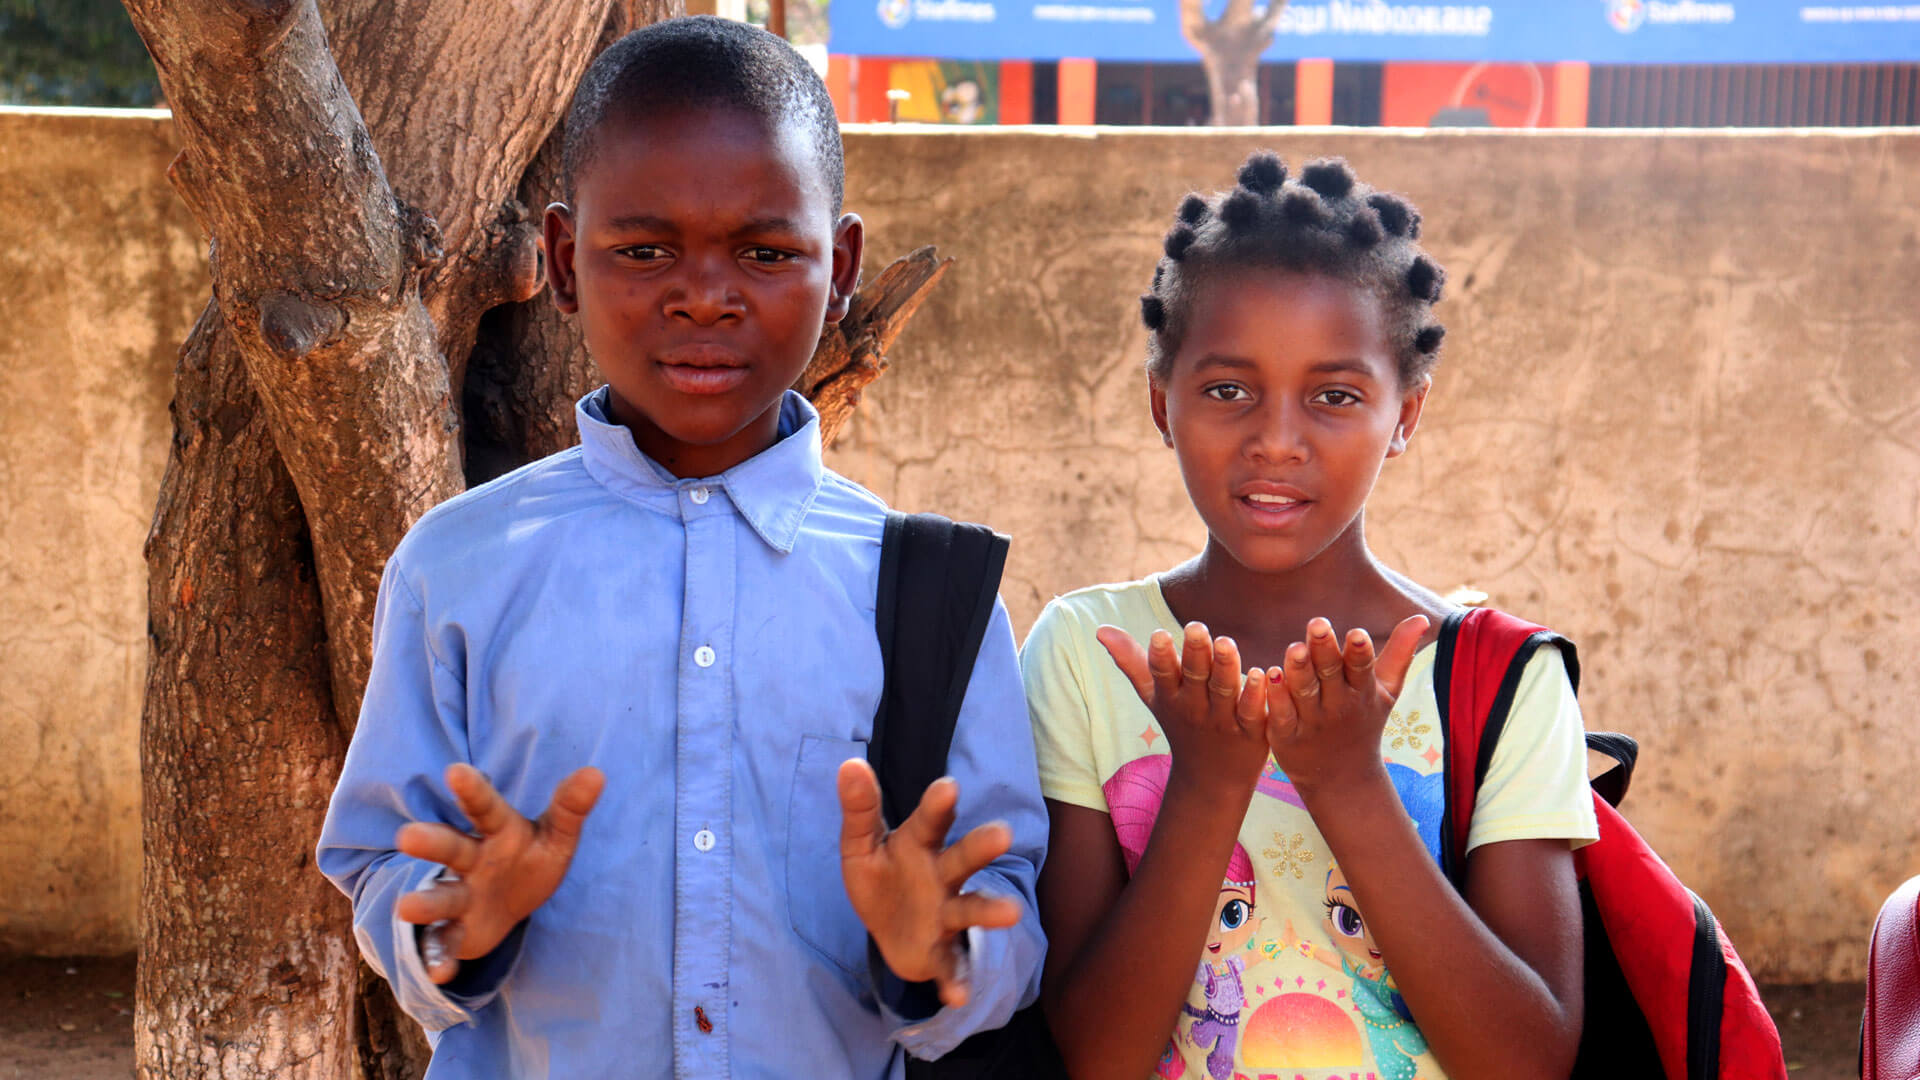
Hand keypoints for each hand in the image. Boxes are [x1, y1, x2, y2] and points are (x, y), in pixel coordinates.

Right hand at [394, 763, 604, 983]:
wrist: (510, 903)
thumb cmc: (530, 858)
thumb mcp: (556, 836)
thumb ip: (571, 808)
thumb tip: (596, 773)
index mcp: (496, 831)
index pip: (485, 808)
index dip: (472, 790)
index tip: (456, 771)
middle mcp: (470, 860)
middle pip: (450, 849)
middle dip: (431, 843)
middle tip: (408, 835)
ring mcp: (460, 897)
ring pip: (440, 898)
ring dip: (425, 903)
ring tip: (407, 907)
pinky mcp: (456, 932)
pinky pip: (443, 944)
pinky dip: (438, 958)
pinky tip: (440, 973)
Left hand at [837, 759, 1020, 1008]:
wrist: (888, 929)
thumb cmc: (882, 875)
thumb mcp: (860, 844)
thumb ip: (859, 809)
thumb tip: (850, 764)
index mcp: (919, 845)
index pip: (929, 821)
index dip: (937, 805)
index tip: (947, 786)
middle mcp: (941, 877)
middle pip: (962, 860)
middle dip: (980, 848)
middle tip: (1002, 833)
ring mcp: (944, 915)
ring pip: (969, 910)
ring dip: (988, 911)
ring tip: (1011, 913)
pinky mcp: (938, 954)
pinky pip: (950, 966)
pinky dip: (956, 980)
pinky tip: (958, 995)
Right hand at [1097, 621, 1272, 790]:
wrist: (1210, 781)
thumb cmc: (1181, 725)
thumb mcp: (1153, 697)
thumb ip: (1131, 661)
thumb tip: (1100, 629)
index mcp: (1171, 696)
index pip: (1162, 674)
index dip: (1160, 656)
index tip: (1159, 635)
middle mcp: (1194, 707)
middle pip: (1195, 677)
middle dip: (1195, 652)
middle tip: (1196, 627)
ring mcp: (1222, 720)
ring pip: (1223, 690)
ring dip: (1226, 666)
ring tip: (1226, 642)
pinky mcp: (1251, 732)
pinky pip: (1252, 711)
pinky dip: (1255, 694)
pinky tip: (1262, 673)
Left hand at [1263, 616, 1427, 794]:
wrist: (1343, 779)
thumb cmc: (1364, 722)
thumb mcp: (1386, 691)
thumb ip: (1399, 652)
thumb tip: (1422, 617)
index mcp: (1362, 692)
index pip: (1362, 669)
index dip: (1359, 652)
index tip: (1357, 634)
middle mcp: (1338, 705)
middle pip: (1329, 674)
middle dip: (1324, 650)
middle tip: (1318, 624)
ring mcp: (1311, 721)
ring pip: (1304, 692)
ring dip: (1298, 670)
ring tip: (1294, 648)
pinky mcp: (1285, 735)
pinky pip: (1281, 713)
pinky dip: (1276, 697)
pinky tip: (1270, 675)